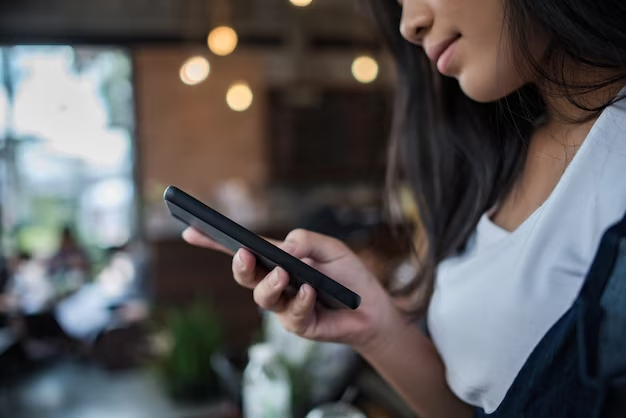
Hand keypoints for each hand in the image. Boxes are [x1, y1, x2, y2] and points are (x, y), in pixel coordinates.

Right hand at [182, 228, 399, 350]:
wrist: (373, 308)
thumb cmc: (348, 276)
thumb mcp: (331, 248)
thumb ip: (306, 241)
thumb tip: (283, 248)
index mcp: (278, 260)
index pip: (243, 250)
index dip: (214, 242)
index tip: (191, 230)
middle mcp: (275, 283)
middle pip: (245, 276)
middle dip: (241, 265)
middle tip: (244, 253)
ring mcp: (284, 306)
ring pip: (263, 297)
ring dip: (271, 284)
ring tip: (285, 275)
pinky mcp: (299, 324)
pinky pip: (293, 313)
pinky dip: (302, 301)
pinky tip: (311, 292)